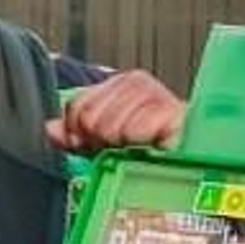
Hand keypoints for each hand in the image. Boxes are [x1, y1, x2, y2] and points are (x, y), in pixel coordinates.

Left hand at [46, 68, 184, 152]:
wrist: (195, 160)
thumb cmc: (152, 151)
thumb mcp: (104, 143)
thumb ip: (75, 134)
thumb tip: (50, 130)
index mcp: (118, 85)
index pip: (77, 106)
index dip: (80, 133)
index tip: (97, 145)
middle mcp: (137, 83)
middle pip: (91, 118)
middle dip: (102, 141)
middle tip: (123, 148)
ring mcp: (157, 94)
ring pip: (112, 127)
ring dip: (123, 147)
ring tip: (139, 148)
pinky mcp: (175, 111)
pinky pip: (138, 131)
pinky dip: (141, 144)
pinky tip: (152, 147)